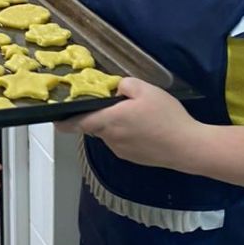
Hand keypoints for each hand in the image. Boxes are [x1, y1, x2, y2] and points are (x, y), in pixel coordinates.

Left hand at [57, 77, 204, 170]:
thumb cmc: (165, 116)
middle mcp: (110, 139)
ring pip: (111, 134)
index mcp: (108, 121)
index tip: (55, 118)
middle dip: (101, 115)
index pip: (77, 123)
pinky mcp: (134, 158)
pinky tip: (147, 128)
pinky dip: (128, 134)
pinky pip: (123, 142)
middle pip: (96, 126)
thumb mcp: (145, 89)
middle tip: (117, 103)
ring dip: (116, 125)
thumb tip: (117, 90)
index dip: (64, 121)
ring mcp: (121, 151)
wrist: (188, 147)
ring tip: (139, 114)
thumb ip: (125, 85)